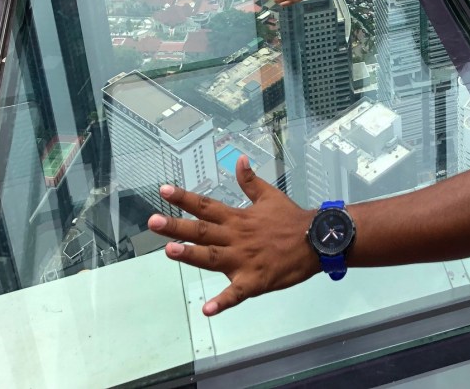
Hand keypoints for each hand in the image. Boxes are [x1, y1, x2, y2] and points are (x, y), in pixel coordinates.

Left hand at [148, 156, 317, 314]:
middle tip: (153, 221)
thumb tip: (239, 160)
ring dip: (191, 254)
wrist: (316, 240)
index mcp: (238, 218)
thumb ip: (250, 181)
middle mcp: (236, 237)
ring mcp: (243, 260)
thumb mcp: (269, 195)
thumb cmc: (290, 219)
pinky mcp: (254, 281)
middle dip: (176, 226)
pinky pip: (236, 293)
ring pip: (212, 257)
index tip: (163, 190)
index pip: (206, 205)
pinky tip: (207, 310)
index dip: (184, 198)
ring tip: (170, 251)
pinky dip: (222, 302)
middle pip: (202, 230)